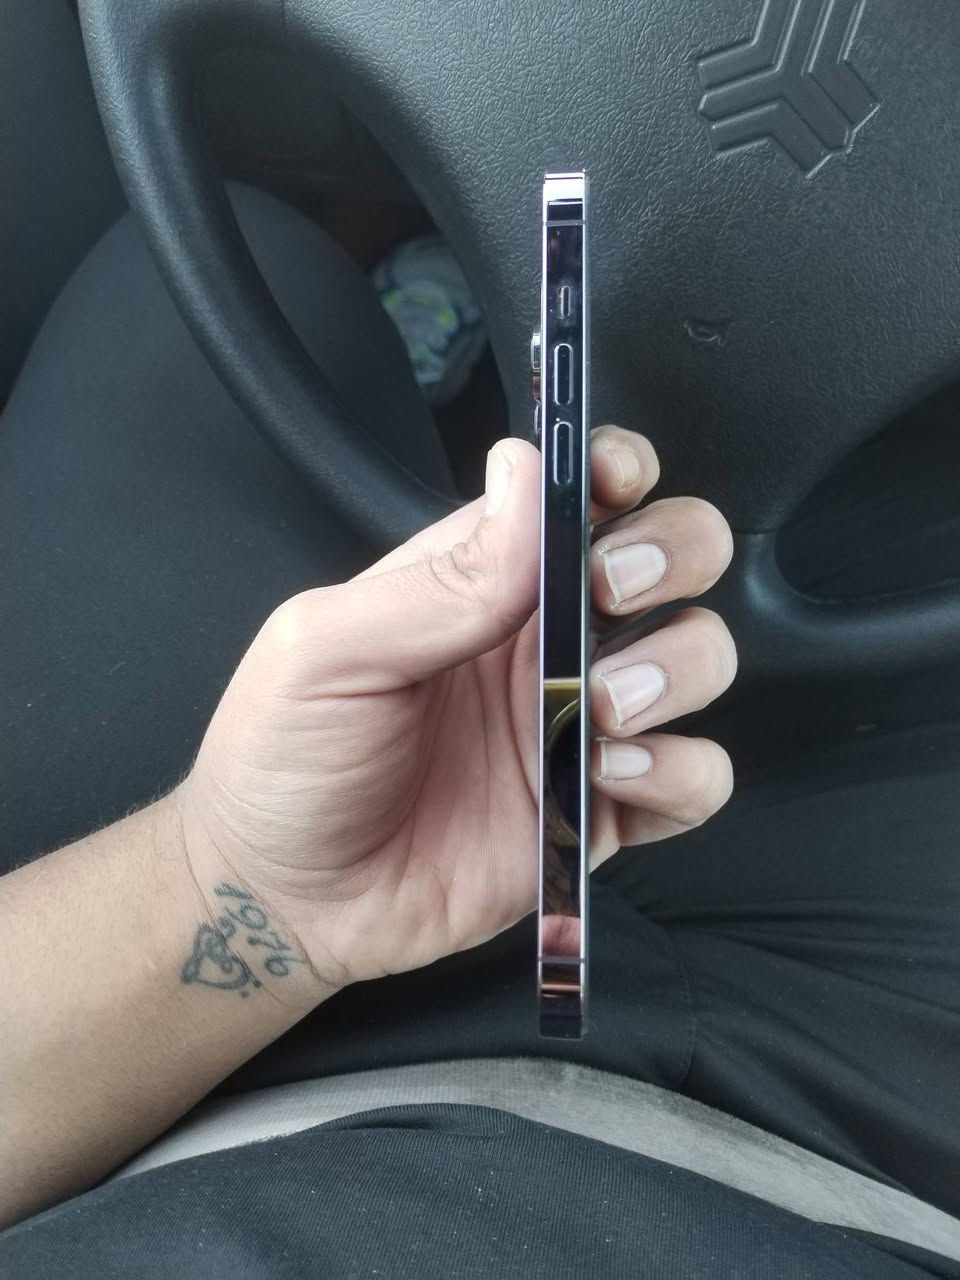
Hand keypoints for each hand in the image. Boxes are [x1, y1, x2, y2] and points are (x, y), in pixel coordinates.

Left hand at [177, 427, 735, 990]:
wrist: (282, 900)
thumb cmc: (282, 757)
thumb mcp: (329, 648)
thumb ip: (441, 576)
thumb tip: (528, 471)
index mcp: (483, 579)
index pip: (584, 495)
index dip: (620, 471)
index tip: (616, 483)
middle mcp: (547, 640)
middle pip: (672, 557)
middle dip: (670, 555)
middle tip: (613, 594)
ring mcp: (581, 725)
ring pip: (699, 656)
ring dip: (676, 668)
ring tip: (602, 709)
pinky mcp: (601, 812)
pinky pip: (696, 777)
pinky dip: (678, 770)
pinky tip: (609, 777)